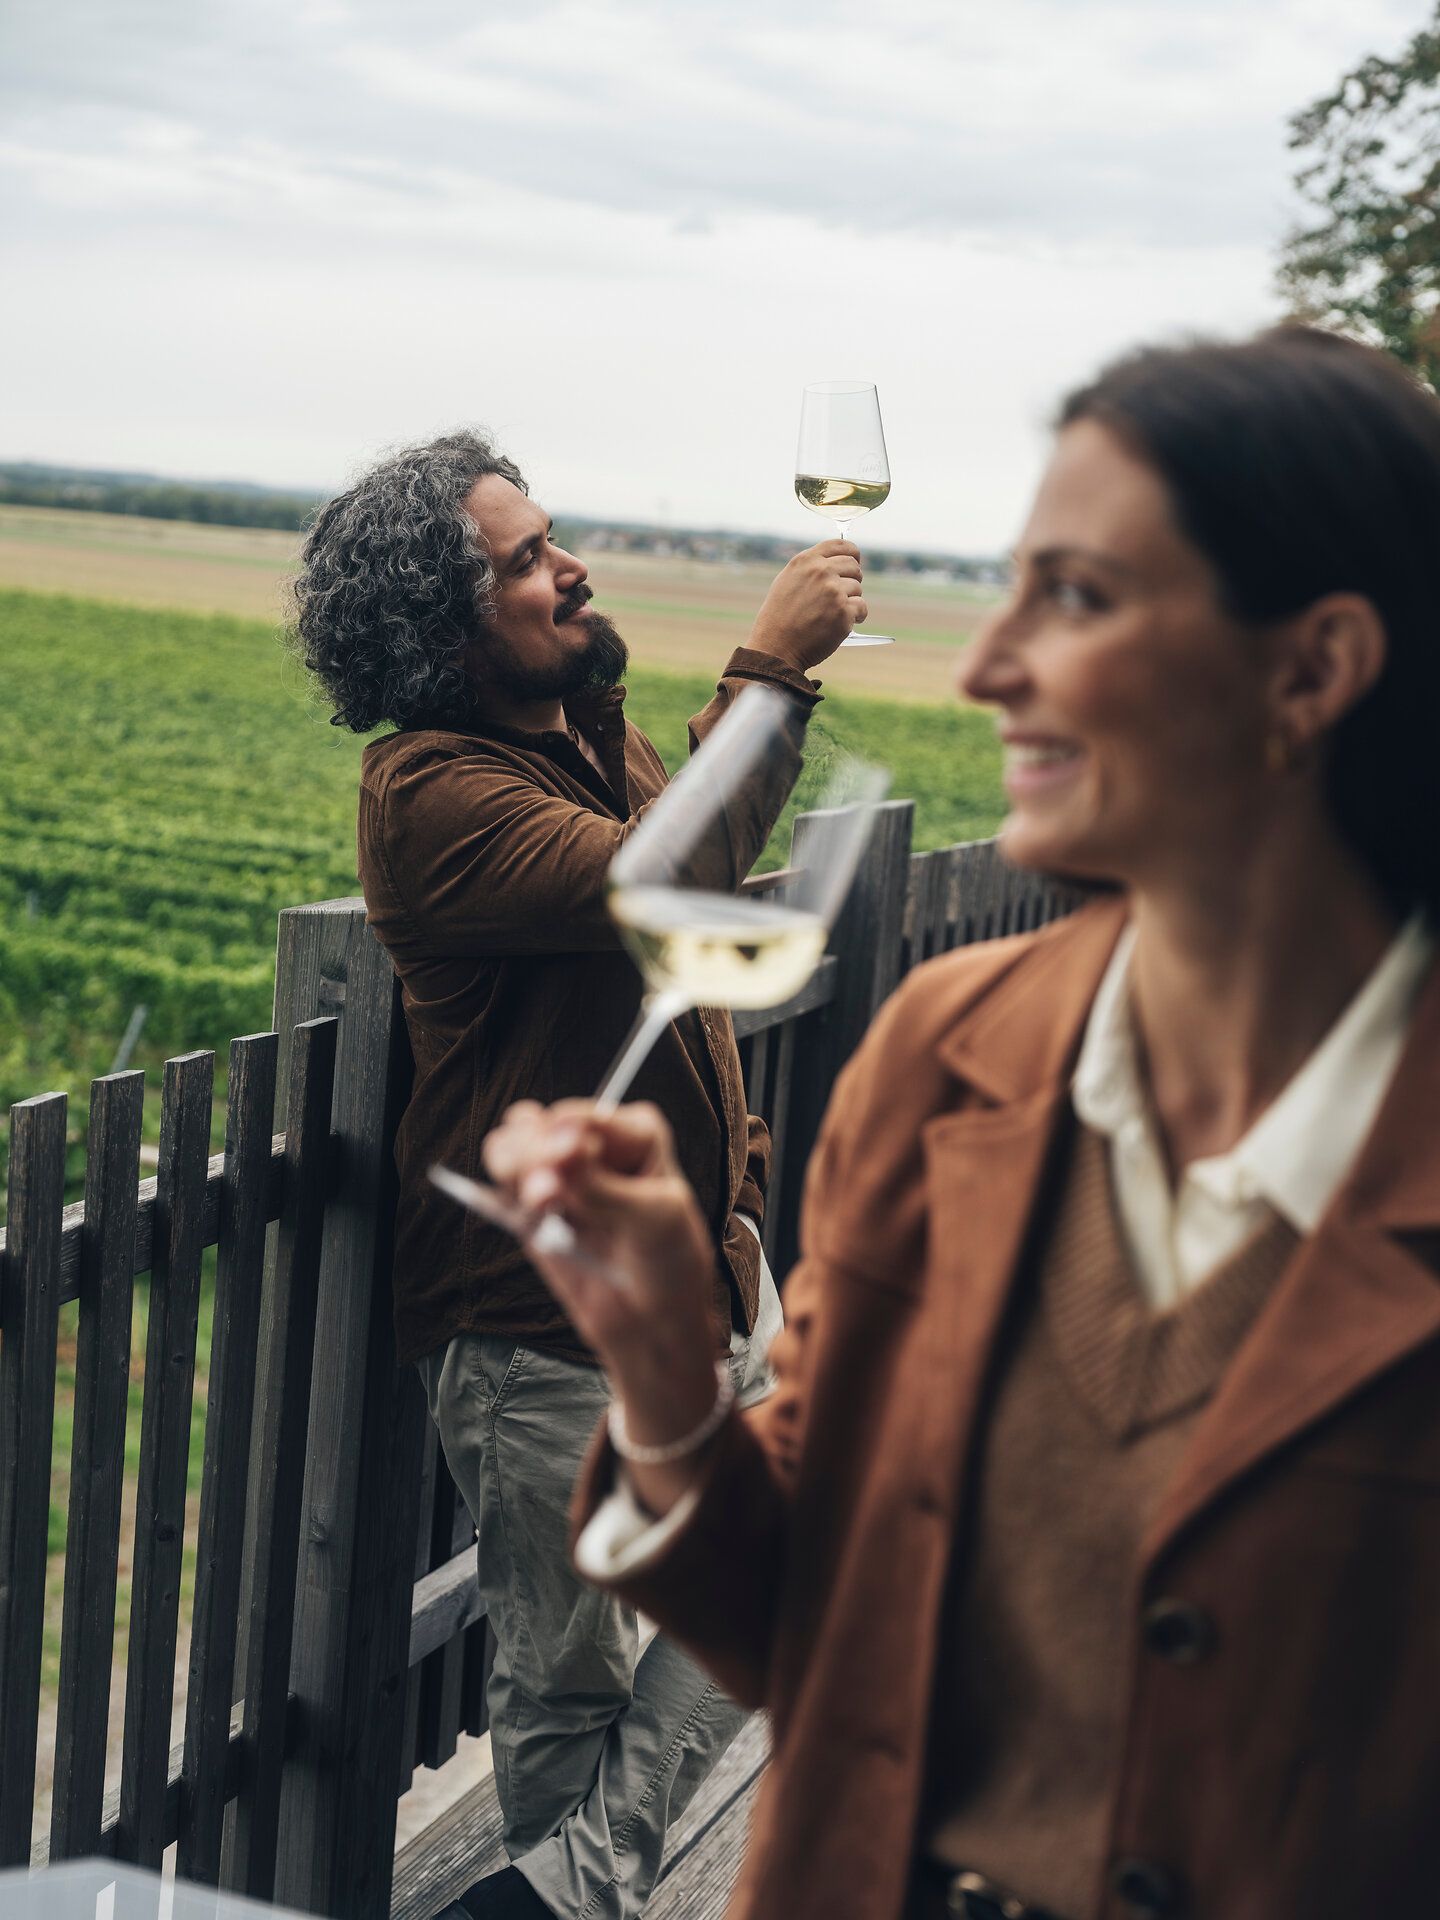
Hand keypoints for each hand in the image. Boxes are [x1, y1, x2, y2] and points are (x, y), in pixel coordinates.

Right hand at [482, 1100, 724, 1508]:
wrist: (653, 1323)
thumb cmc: (670, 1261)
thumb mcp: (654, 1219)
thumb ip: (603, 1186)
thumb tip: (559, 1149)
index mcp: (634, 1135)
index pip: (586, 1118)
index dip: (569, 1135)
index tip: (568, 1157)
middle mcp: (592, 1148)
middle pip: (538, 1124)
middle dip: (533, 1152)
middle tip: (548, 1192)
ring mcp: (558, 1179)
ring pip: (510, 1147)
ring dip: (513, 1169)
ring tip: (541, 1203)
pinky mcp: (531, 1214)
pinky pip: (498, 1190)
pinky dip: (496, 1195)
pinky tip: (526, 1214)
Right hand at [748, 540, 867, 670]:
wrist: (776, 647)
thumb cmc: (780, 618)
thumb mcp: (788, 581)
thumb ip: (810, 568)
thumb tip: (835, 563)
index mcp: (806, 560)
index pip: (841, 545)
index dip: (852, 554)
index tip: (854, 564)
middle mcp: (820, 571)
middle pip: (854, 566)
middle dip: (852, 580)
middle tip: (840, 597)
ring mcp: (833, 591)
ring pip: (858, 588)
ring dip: (850, 601)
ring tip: (831, 615)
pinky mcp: (843, 611)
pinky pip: (862, 608)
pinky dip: (855, 617)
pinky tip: (840, 624)